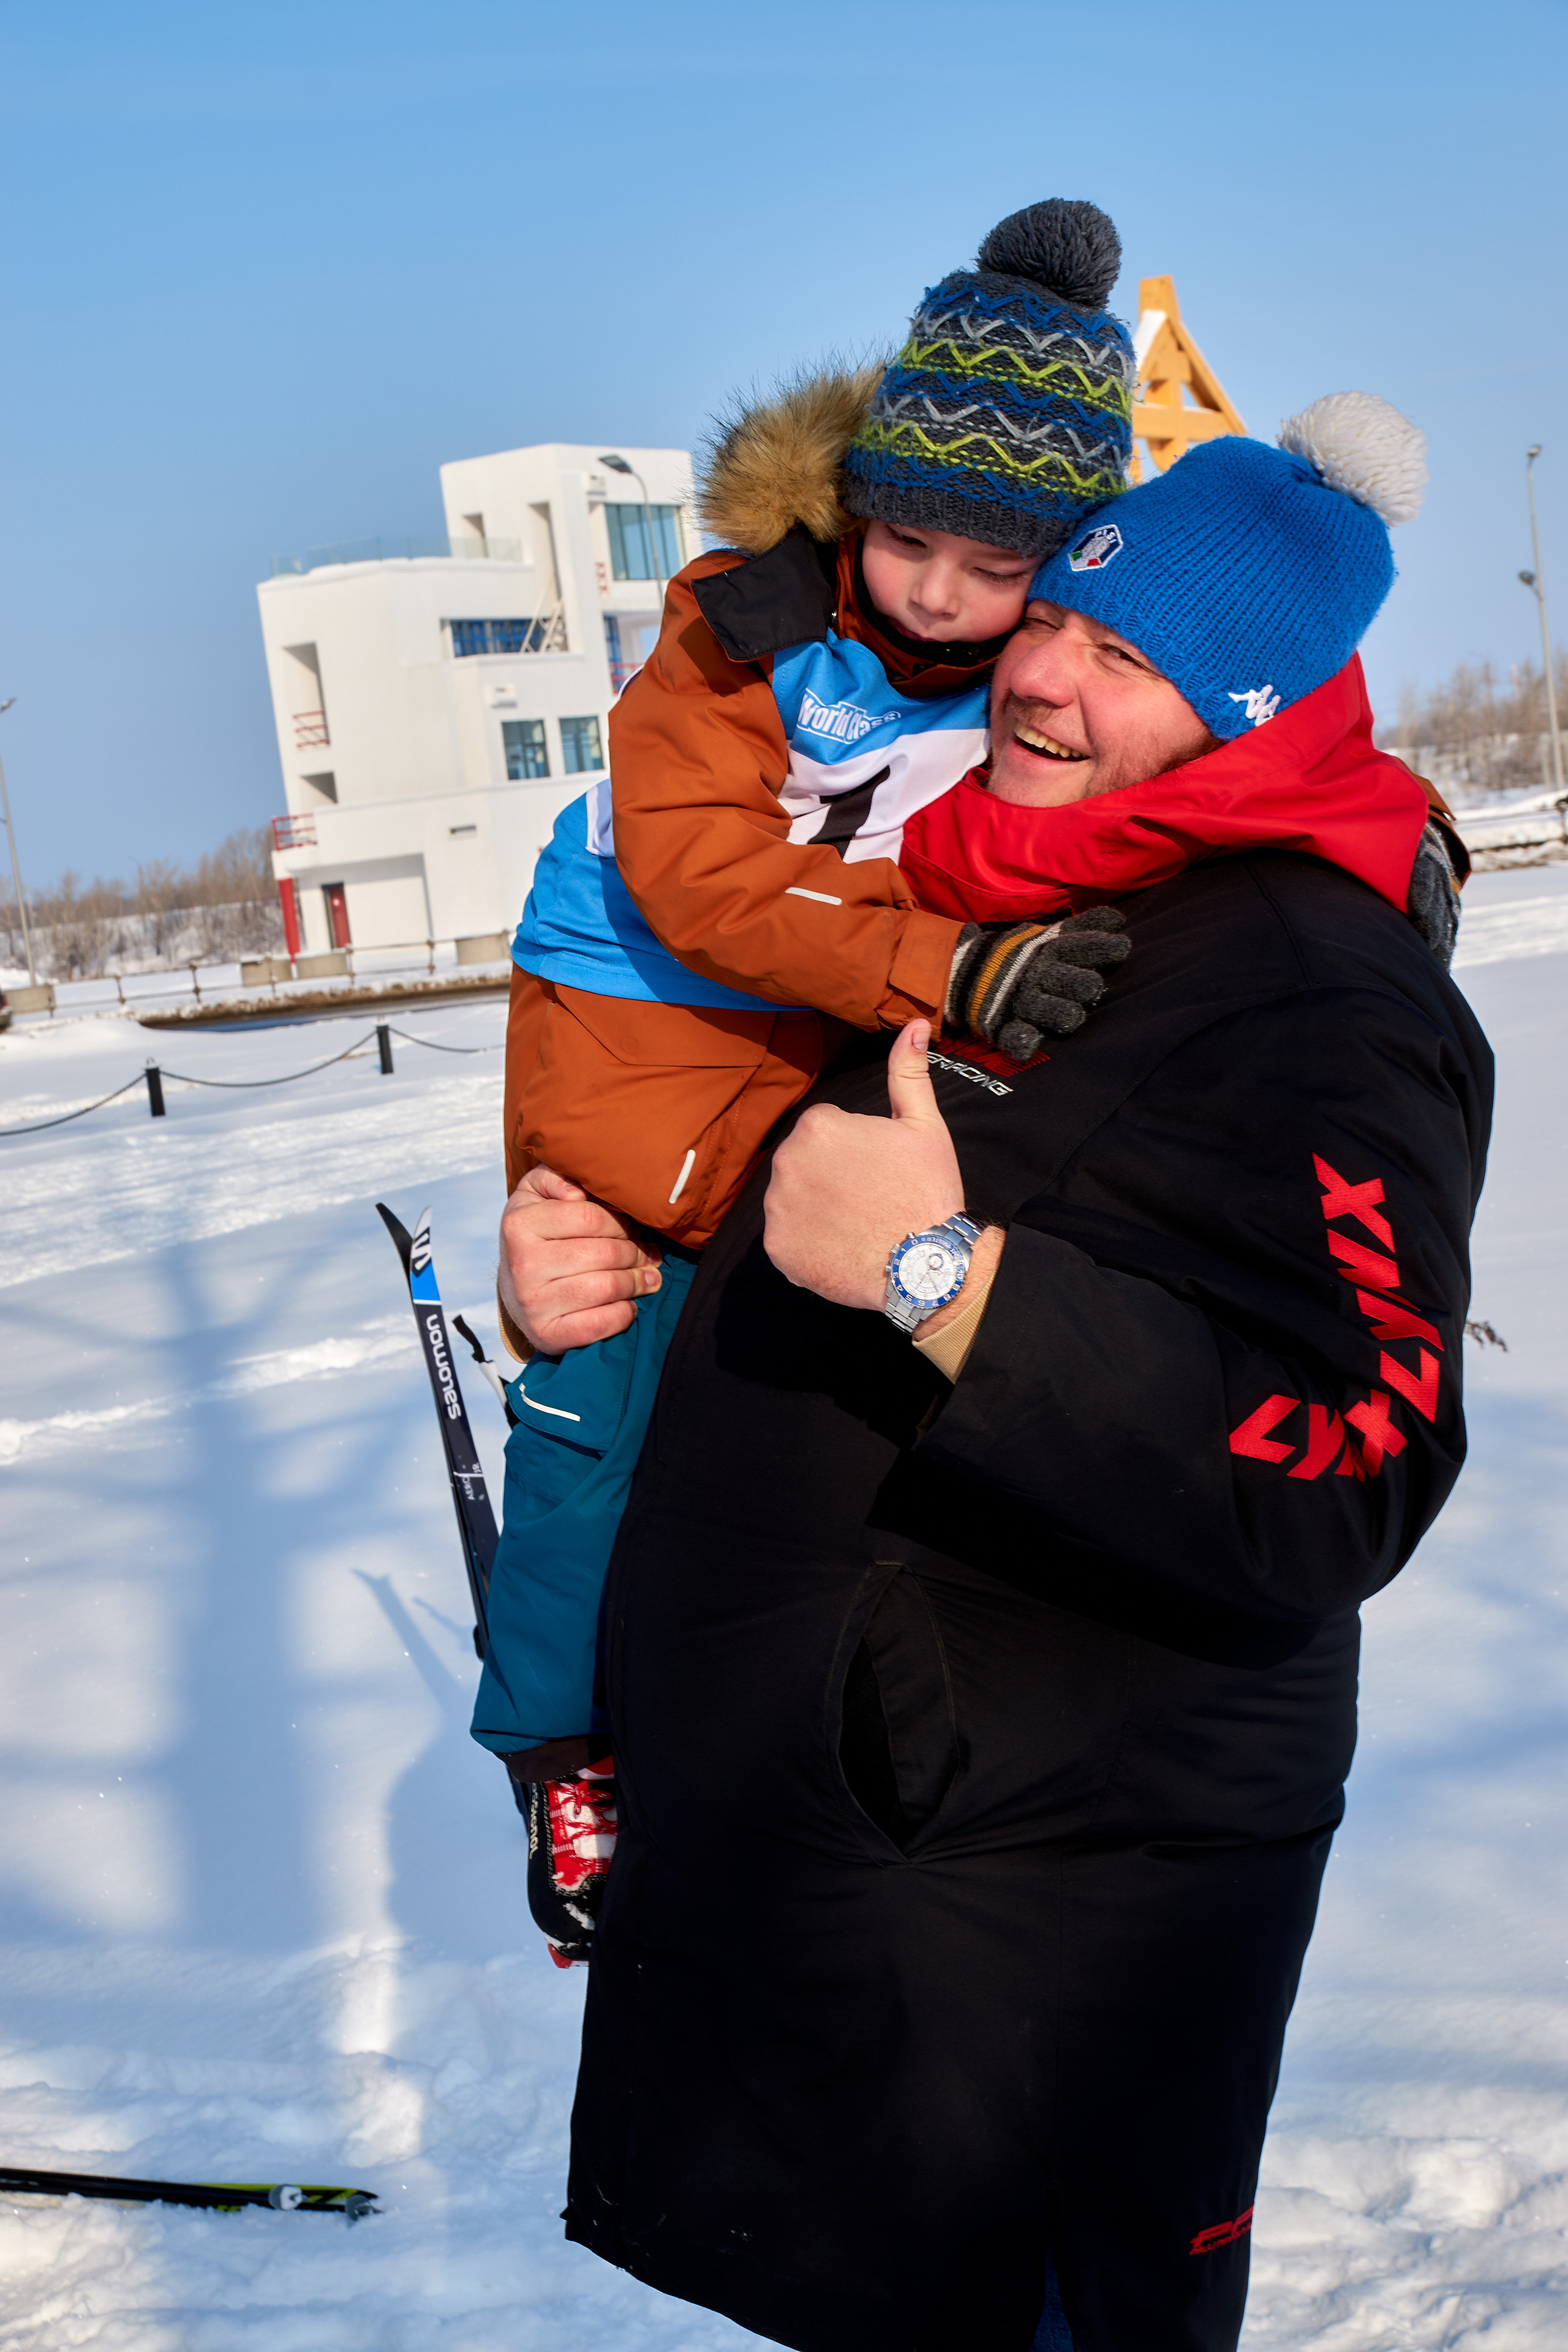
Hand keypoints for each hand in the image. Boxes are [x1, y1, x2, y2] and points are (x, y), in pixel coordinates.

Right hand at [499, 1164, 661, 1353]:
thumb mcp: (535, 1193)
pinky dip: (624, 1314)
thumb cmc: (536, 1235)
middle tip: (649, 1254)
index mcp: (520, 1224)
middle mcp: (522, 1264)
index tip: (635, 1227)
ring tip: (649, 1277)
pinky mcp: (546, 1335)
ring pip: (607, 1288)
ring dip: (637, 1282)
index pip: (592, 1217)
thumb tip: (578, 1192)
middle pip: (605, 1254)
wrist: (514, 1289)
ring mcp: (533, 1304)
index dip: (623, 1222)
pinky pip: (600, 1324)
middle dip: (636, 1253)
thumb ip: (555, 1176)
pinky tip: (629, 1304)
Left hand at [763, 1019, 963, 1310]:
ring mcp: (778, 1208)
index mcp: (818, 1126)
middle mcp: (787, 1161)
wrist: (925, 1266)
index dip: (856, 1151)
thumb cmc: (927, 1191)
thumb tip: (912, 1024)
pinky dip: (807, 1244)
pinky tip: (840, 1247)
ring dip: (816, 1207)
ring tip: (856, 1224)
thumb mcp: (924, 1125)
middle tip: (869, 1198)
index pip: (826, 1130)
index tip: (878, 1171)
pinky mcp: (777, 1248)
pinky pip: (786, 1237)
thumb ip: (907, 1072)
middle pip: (804, 1162)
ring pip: (792, 1198)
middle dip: (830, 1176)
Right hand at [946, 905, 1129, 1063]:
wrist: (968, 970)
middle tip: (1094, 987)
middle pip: (1068, 981)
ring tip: (1073, 1017)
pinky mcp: (1004, 1026)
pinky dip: (1020, 1042)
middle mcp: (1038, 976)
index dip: (1101, 946)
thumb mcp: (1050, 935)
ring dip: (1060, 1013)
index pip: (1078, 945)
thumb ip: (1082, 928)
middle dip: (1083, 983)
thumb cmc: (1024, 955)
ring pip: (1045, 1010)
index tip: (1123, 947)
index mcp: (1050, 952)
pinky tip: (1028, 1047)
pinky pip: (1013, 1037)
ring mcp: (1020, 1003)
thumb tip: (1119, 918)